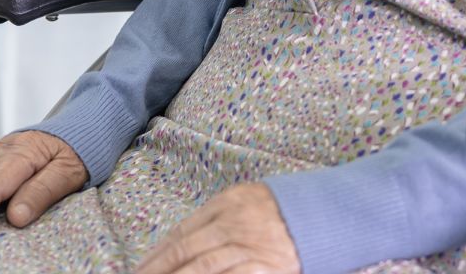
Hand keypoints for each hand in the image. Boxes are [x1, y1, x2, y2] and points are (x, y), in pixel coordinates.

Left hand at [136, 183, 299, 273]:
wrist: (325, 214)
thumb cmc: (284, 209)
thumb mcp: (248, 200)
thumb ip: (218, 216)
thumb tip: (182, 240)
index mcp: (227, 203)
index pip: (182, 231)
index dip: (158, 253)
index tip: (140, 268)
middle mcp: (233, 223)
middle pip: (186, 250)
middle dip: (158, 270)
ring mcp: (248, 246)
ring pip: (202, 267)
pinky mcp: (264, 267)